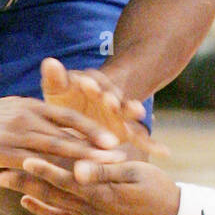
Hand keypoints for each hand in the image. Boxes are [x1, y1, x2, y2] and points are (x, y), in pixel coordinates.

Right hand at [0, 95, 126, 170]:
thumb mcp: (16, 108)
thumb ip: (38, 117)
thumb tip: (59, 127)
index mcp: (35, 107)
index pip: (71, 118)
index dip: (94, 129)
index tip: (116, 139)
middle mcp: (30, 119)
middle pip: (69, 134)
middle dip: (96, 147)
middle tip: (121, 157)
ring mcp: (17, 135)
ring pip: (55, 149)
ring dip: (80, 159)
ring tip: (101, 169)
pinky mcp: (3, 151)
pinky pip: (30, 163)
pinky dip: (49, 172)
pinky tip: (63, 181)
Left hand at [0, 157, 180, 214]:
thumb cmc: (155, 186)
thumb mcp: (136, 173)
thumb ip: (105, 171)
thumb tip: (80, 170)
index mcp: (102, 190)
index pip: (66, 178)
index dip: (44, 168)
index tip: (23, 156)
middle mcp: (91, 206)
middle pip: (52, 192)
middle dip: (24, 180)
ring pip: (52, 203)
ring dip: (27, 192)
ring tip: (4, 181)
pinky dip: (43, 210)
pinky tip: (27, 201)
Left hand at [41, 57, 166, 156]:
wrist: (81, 114)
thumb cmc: (66, 99)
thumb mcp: (58, 90)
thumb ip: (55, 79)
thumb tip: (49, 62)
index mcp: (92, 85)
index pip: (93, 83)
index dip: (90, 84)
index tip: (87, 84)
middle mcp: (109, 96)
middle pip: (114, 97)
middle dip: (113, 99)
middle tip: (112, 102)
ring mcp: (120, 114)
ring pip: (128, 113)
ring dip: (132, 111)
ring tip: (139, 113)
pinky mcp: (127, 130)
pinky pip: (141, 138)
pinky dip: (152, 144)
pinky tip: (164, 152)